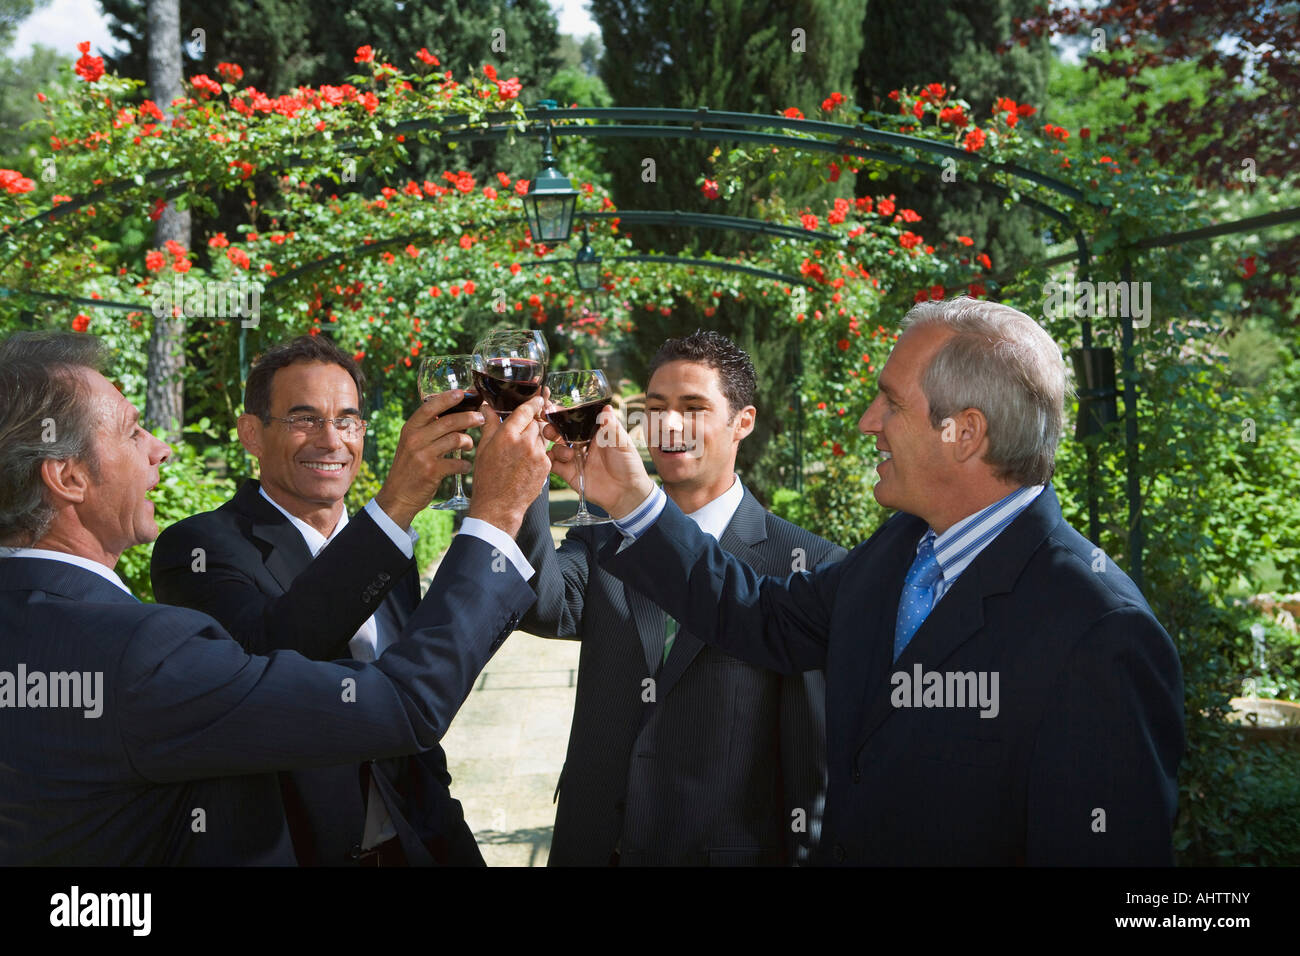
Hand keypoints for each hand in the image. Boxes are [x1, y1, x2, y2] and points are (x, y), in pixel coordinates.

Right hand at [375, 390, 483, 528]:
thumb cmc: (410, 468)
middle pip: (449, 421)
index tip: (462, 393)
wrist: (397, 496)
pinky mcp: (431, 471)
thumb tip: (460, 417)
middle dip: (469, 418)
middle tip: (480, 419)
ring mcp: (423, 455)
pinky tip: (465, 467)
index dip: (447, 398)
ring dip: (468, 442)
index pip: (430, 407)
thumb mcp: (412, 444)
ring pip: (456, 439)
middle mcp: (415, 439)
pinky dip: (465, 465)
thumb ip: (430, 431)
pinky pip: (458, 463)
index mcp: (410, 429)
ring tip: (469, 445)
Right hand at [467, 395, 550, 537]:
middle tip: (521, 433)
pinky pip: (545, 452)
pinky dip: (538, 454)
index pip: (526, 410)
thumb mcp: (483, 448)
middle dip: (531, 425)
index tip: (538, 397)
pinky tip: (526, 464)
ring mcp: (537, 454)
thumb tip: (487, 405)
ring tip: (521, 452)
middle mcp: (524, 442)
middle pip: (536, 423)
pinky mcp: (546, 466)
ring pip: (542, 437)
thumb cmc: (487, 478)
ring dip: (535, 440)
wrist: (499, 505)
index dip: (534, 402)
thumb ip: (489, 424)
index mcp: (507, 435)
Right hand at [546, 405, 653, 518]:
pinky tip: (555, 461)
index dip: (564, 414)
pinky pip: (554, 465)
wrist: (627, 492)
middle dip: (552, 428)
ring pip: (556, 447)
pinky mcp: (570, 473)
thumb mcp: (623, 443)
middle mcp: (582, 444)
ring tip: (569, 455)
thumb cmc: (629, 465)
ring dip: (557, 448)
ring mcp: (575, 459)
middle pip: (561, 432)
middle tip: (551, 430)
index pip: (576, 420)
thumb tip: (607, 408)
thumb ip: (612, 427)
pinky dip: (550, 461)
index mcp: (595, 433)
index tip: (553, 409)